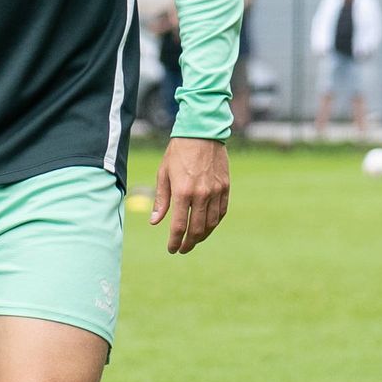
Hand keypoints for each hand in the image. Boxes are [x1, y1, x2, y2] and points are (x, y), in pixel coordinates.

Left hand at [150, 136, 230, 253]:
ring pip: (211, 223)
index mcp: (183, 192)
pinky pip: (221, 212)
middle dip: (189, 244)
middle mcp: (201, 194)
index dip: (174, 241)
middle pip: (197, 229)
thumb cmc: (178, 152)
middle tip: (182, 249)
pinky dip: (214, 222)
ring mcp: (216, 191)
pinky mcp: (225, 187)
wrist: (202, 132)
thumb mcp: (163, 174)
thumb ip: (161, 200)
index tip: (171, 249)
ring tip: (194, 240)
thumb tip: (155, 222)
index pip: (179, 226)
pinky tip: (207, 226)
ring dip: (202, 236)